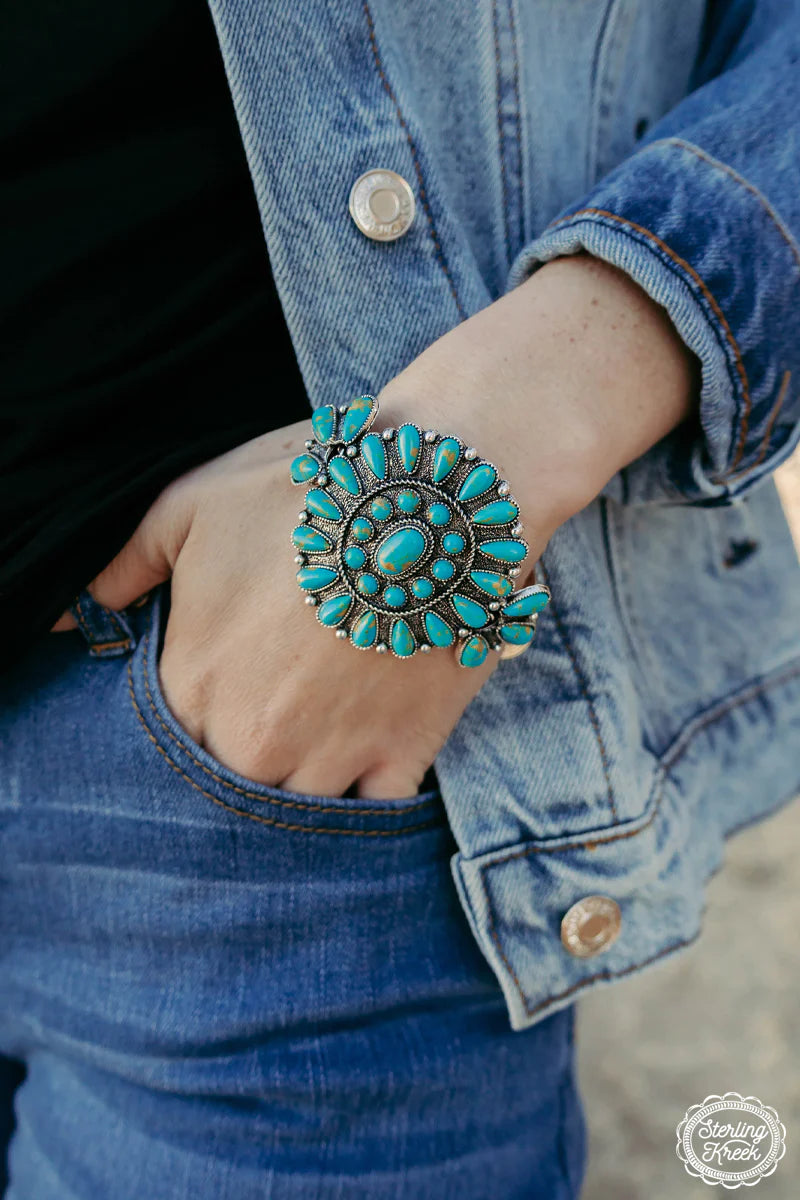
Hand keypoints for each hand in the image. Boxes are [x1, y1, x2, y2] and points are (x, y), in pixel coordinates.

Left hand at [51, 254, 695, 797]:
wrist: (432, 494)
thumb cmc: (304, 493)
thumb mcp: (190, 508)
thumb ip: (120, 569)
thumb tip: (65, 620)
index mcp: (195, 685)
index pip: (170, 743)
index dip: (198, 714)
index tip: (230, 681)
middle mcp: (255, 739)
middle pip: (234, 780)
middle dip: (249, 749)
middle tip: (283, 699)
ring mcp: (332, 756)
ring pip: (300, 806)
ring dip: (307, 775)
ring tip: (326, 722)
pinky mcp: (403, 754)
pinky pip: (376, 811)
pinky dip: (370, 794)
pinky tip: (371, 754)